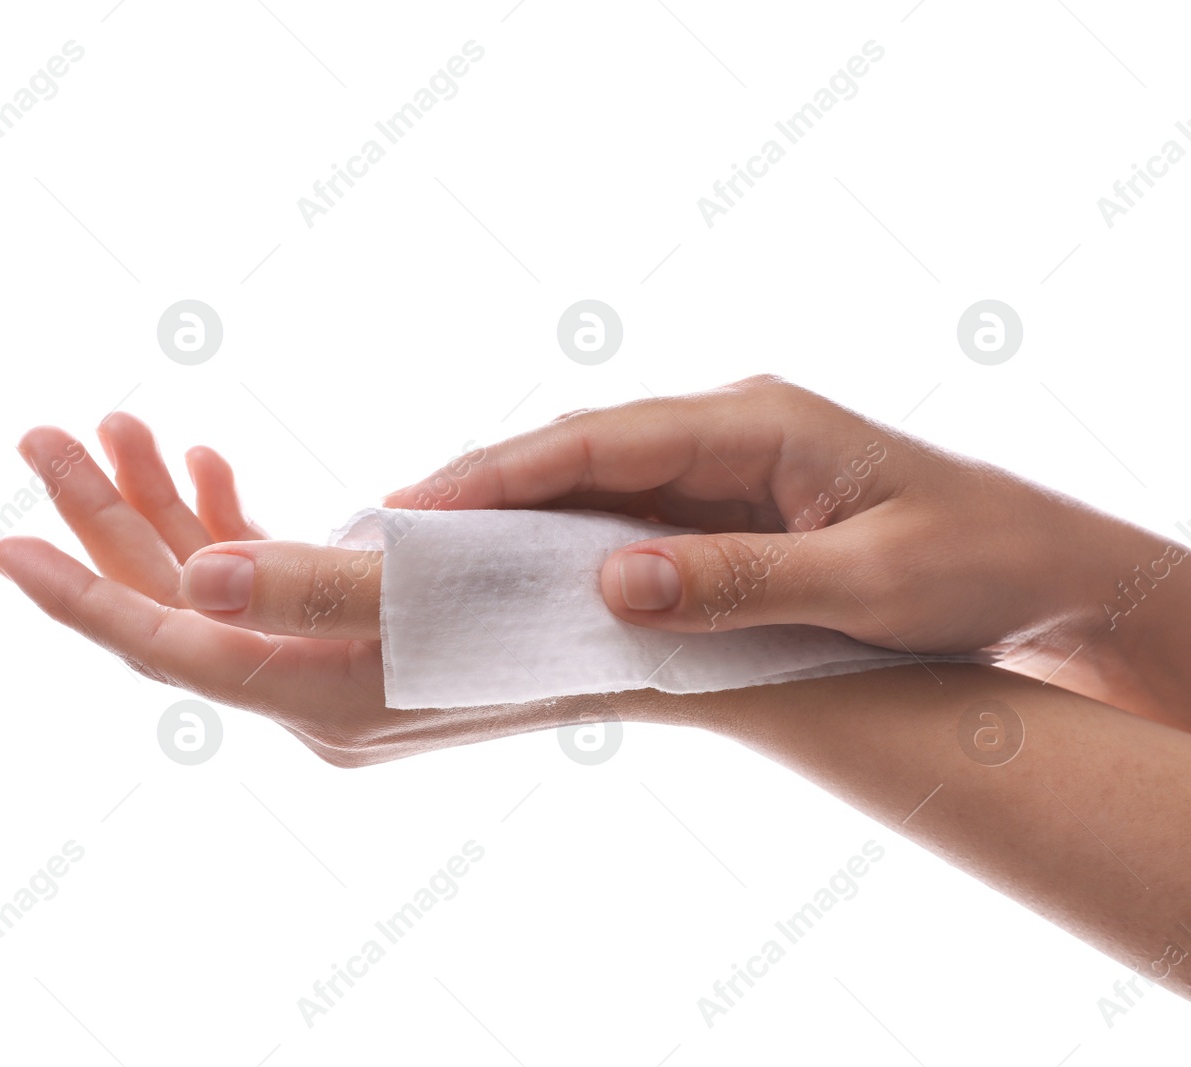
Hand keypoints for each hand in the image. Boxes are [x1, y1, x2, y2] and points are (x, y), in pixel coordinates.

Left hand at [0, 414, 708, 765]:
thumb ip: (312, 583)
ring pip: (217, 586)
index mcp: (321, 697)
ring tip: (115, 423)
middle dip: (108, 517)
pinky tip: (206, 465)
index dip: (83, 597)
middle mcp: (313, 693)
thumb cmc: (568, 602)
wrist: (662, 635)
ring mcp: (331, 665)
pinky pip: (264, 579)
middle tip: (39, 433)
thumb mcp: (439, 586)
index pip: (173, 649)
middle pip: (180, 607)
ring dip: (163, 504)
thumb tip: (194, 573)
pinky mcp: (357, 632)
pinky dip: (231, 516)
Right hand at [383, 375, 1185, 722]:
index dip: (501, 472)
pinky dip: (563, 553)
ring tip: (424, 565)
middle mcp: (726, 432)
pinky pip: (623, 525)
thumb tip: (610, 584)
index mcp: (757, 422)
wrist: (1046, 571)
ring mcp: (721, 471)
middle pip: (577, 454)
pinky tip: (514, 587)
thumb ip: (740, 581)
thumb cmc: (975, 564)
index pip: (600, 439)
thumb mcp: (868, 581)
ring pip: (591, 488)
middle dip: (481, 492)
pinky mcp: (723, 513)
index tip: (415, 503)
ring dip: (512, 525)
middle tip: (384, 538)